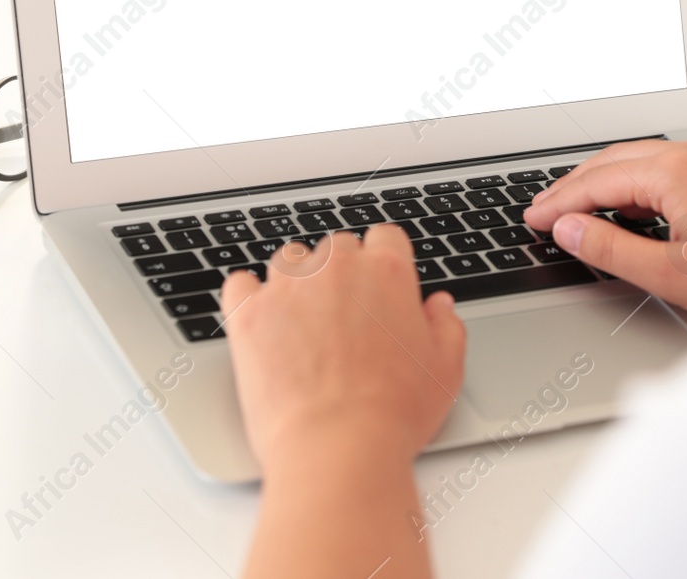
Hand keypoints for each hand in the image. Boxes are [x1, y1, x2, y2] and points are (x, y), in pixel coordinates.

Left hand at [221, 225, 466, 470]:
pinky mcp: (249, 313)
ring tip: (301, 322)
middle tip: (344, 317)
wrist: (339, 447)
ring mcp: (288, 287)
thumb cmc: (394, 414)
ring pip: (289, 260)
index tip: (379, 287)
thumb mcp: (445, 371)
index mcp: (388, 272)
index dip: (384, 262)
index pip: (385, 238)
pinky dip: (248, 298)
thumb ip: (446, 327)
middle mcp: (337, 268)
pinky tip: (261, 320)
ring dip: (296, 282)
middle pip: (337, 248)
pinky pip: (240, 285)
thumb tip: (438, 307)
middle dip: (341, 275)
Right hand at [524, 138, 686, 321]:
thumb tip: (569, 229)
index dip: (558, 202)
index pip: (597, 181)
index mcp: (675, 172)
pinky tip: (629, 207)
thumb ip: (612, 249)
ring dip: (604, 181)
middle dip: (574, 186)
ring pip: (641, 160)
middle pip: (614, 160)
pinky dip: (636, 182)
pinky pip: (667, 166)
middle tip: (544, 211)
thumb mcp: (671, 275)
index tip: (532, 218)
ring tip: (577, 210)